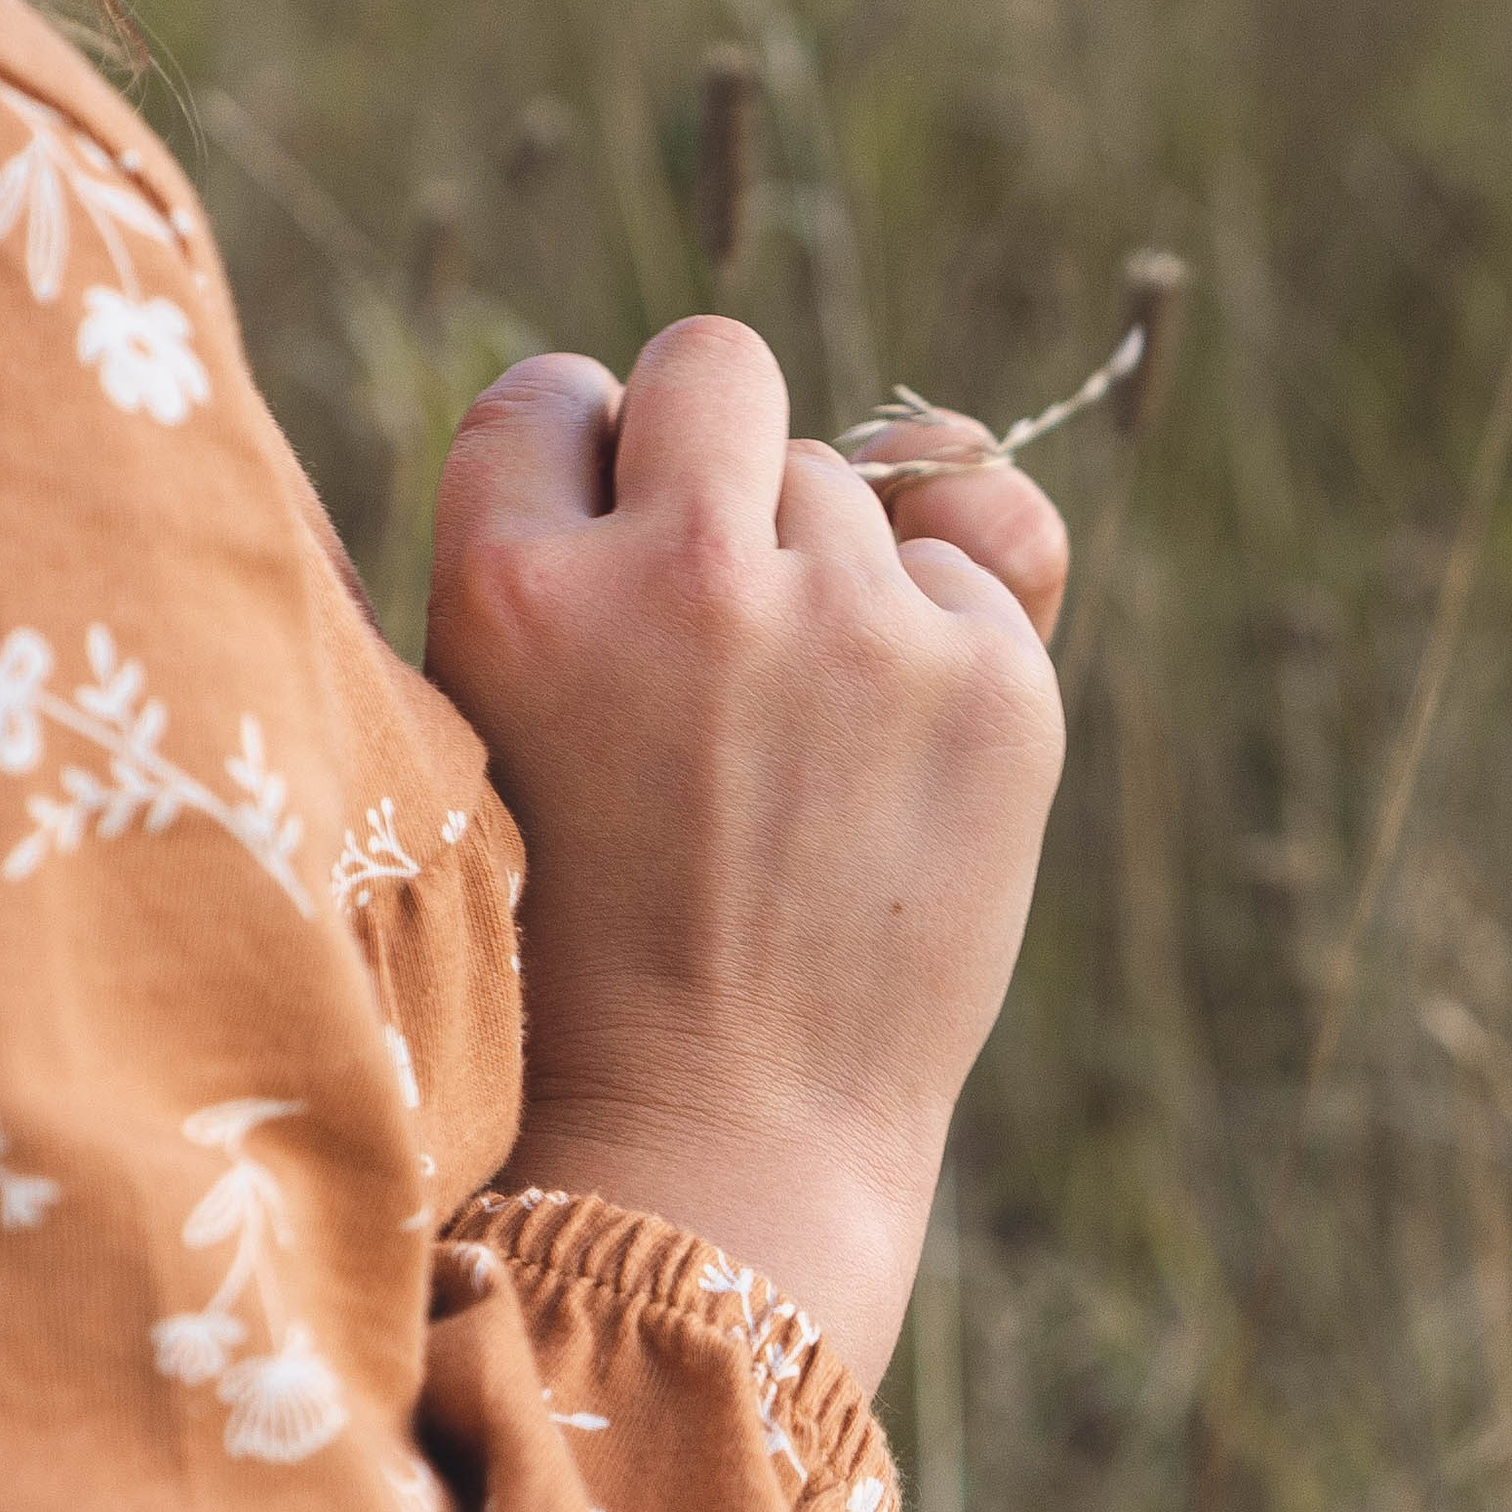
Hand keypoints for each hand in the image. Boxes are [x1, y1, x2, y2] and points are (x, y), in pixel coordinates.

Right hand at [425, 319, 1066, 1389]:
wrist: (727, 1145)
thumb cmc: (596, 951)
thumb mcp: (520, 734)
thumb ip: (617, 543)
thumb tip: (896, 419)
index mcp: (517, 591)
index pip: (549, 395)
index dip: (581, 475)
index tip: (599, 567)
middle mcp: (688, 577)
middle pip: (716, 365)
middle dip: (712, 449)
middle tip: (711, 605)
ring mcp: (857, 623)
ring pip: (849, 481)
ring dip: (827, 574)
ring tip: (791, 755)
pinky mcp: (994, 677)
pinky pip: (974, 566)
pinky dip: (941, 647)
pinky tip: (887, 782)